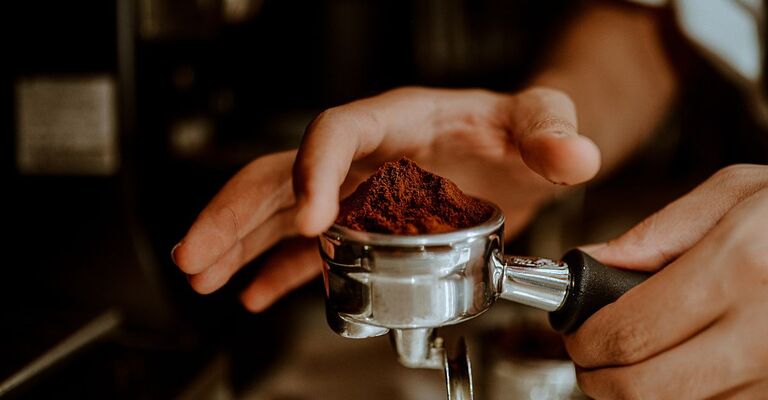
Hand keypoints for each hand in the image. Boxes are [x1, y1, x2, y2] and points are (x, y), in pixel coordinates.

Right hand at [171, 86, 600, 310]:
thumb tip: (572, 155)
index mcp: (398, 118)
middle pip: (282, 173)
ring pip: (280, 211)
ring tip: (201, 273)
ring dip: (238, 242)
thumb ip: (552, 134)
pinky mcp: (364, 223)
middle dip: (236, 214)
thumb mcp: (542, 121)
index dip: (313, 170)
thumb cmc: (520, 129)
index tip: (307, 221)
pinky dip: (278, 270)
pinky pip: (309, 247)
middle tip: (198, 254)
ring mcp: (358, 191)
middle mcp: (365, 153)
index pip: (337, 130)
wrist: (519, 149)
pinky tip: (253, 292)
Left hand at [566, 164, 767, 398]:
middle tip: (592, 358)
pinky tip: (683, 369)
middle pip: (644, 388)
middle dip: (599, 379)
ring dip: (637, 393)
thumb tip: (590, 263)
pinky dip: (683, 398)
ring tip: (635, 360)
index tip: (576, 332)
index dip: (586, 341)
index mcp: (737, 268)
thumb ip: (656, 234)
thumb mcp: (737, 195)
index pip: (628, 332)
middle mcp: (761, 331)